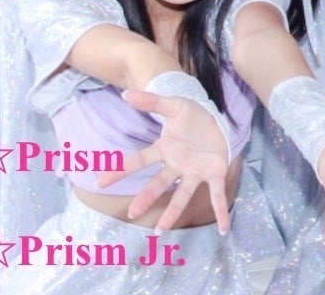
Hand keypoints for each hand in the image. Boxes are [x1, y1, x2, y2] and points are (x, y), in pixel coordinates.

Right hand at [97, 89, 231, 233]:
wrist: (217, 120)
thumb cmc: (193, 116)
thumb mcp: (174, 106)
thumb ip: (153, 102)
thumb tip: (126, 94)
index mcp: (165, 149)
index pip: (140, 160)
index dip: (120, 169)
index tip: (101, 181)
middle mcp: (177, 165)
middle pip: (159, 183)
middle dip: (146, 197)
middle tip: (133, 212)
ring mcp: (195, 172)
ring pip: (183, 195)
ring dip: (173, 212)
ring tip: (161, 230)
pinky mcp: (214, 174)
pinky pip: (216, 195)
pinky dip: (220, 211)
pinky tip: (223, 228)